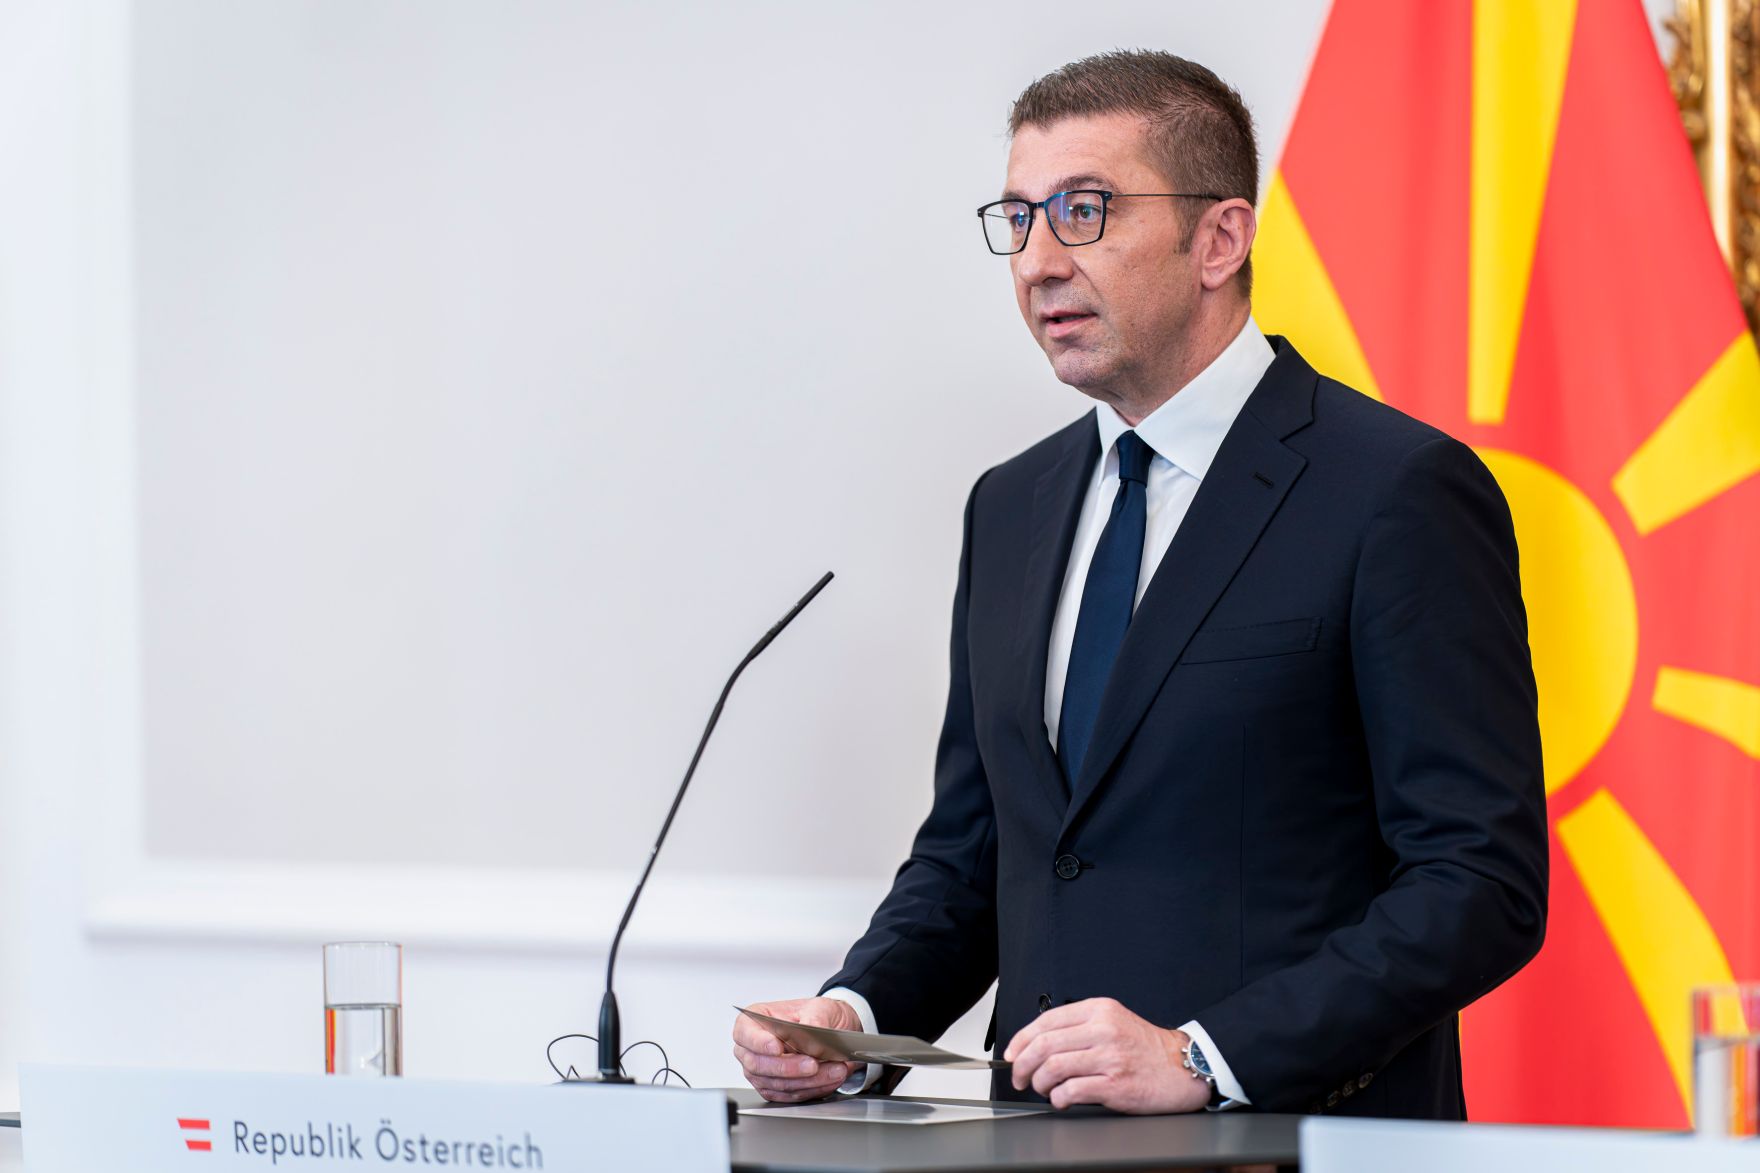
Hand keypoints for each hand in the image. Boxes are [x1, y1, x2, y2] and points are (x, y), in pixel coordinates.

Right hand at [732, 997, 864, 1102]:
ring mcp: (761, 1072)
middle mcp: (752, 1048)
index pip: (744, 1033)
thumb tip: (812, 1030)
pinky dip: (813, 1089)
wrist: (830, 1030)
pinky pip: (790, 1095)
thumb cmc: (816, 1015)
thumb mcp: (819, 1006)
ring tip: (834, 1070)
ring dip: (808, 1081)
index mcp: (754, 1021)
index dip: (758, 1042)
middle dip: (789, 1068)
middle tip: (813, 1064)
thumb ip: (815, 1017)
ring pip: (777, 1084)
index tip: (777, 1048)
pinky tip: (830, 1080)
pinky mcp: (775, 1089)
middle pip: (758, 1064)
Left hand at [1003, 997, 1211, 1113]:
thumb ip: (1080, 1026)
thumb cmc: (1146, 1048)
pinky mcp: (1115, 1084)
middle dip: (1022, 1064)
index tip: (1012, 1053)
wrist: (1182, 1067)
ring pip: (1053, 1068)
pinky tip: (1061, 1099)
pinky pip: (1071, 1091)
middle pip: (1045, 1045)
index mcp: (1099, 1010)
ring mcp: (1109, 1057)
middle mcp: (1103, 1030)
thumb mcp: (1113, 1021)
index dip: (1021, 1039)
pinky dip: (1058, 1098)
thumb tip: (1038, 1042)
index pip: (1047, 1021)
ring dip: (1039, 1083)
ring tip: (1042, 1089)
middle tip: (1019, 1077)